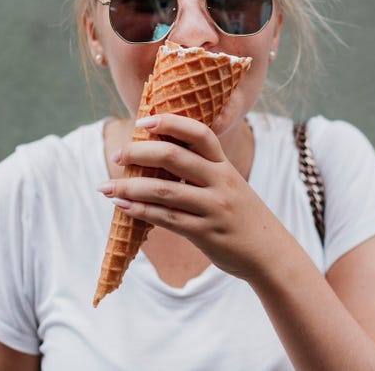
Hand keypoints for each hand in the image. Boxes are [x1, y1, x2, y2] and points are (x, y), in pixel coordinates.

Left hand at [98, 113, 287, 280]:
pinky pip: (167, 219)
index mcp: (225, 165)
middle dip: (139, 153)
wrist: (270, 253)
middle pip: (174, 156)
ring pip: (164, 190)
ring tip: (105, 187)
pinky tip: (122, 208)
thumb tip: (159, 158)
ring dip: (129, 187)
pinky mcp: (205, 233)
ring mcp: (213, 207)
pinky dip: (140, 211)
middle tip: (118, 155)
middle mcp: (221, 181)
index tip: (143, 121)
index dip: (170, 122)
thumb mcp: (229, 185)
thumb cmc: (242, 216)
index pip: (200, 133)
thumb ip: (203, 171)